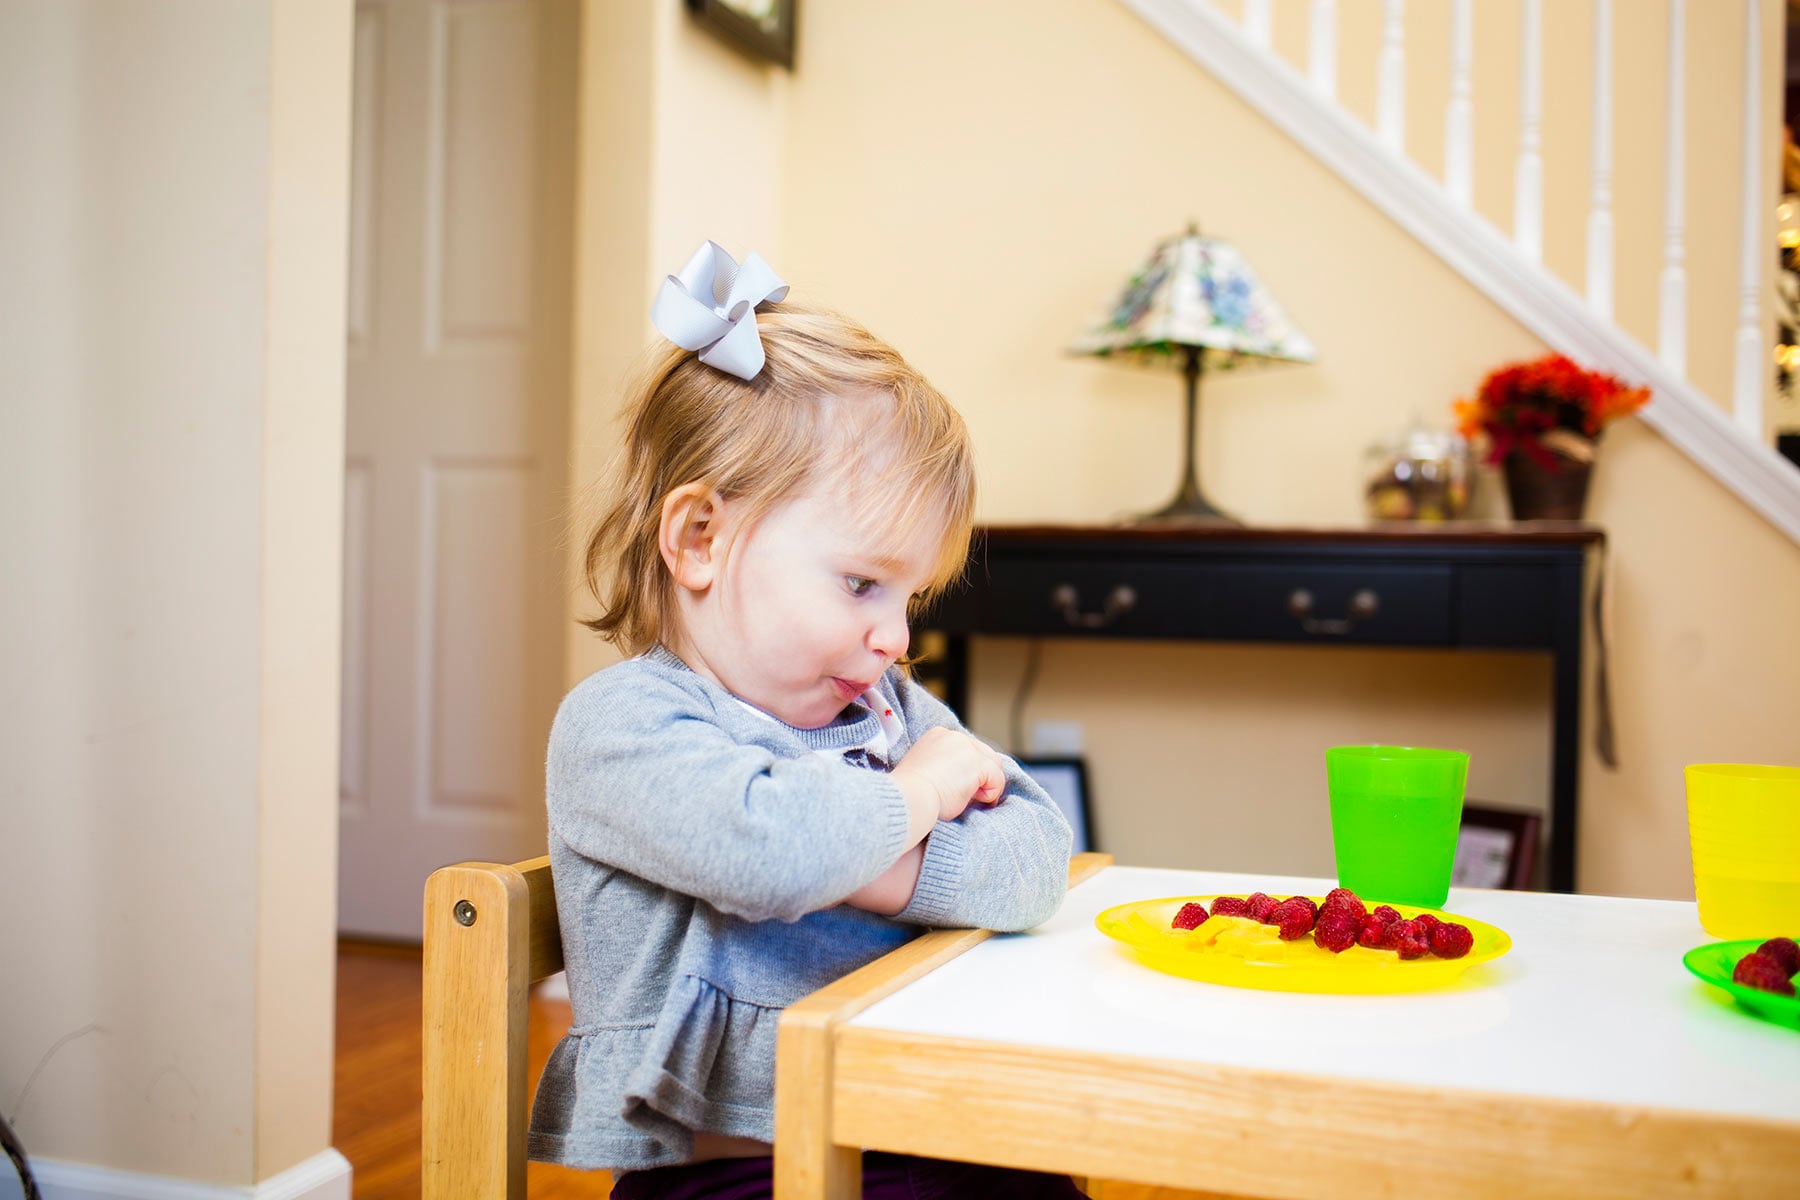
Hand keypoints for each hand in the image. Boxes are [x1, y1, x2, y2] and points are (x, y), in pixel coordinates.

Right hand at [893, 727, 1008, 824]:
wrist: (907, 799)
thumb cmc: (909, 794)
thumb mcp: (924, 772)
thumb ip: (943, 768)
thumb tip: (962, 782)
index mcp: (938, 736)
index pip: (966, 749)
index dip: (967, 770)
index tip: (957, 787)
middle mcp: (954, 736)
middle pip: (983, 754)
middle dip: (981, 775)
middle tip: (970, 797)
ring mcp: (967, 748)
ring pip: (993, 765)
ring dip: (987, 784)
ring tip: (972, 801)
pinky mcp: (978, 764)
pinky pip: (997, 779)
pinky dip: (990, 794)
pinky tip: (973, 802)